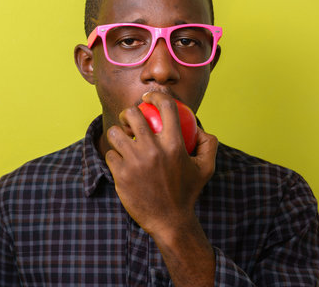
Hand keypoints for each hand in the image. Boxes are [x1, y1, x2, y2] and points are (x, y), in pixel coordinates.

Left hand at [105, 91, 217, 236]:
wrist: (169, 222)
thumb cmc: (187, 192)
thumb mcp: (205, 168)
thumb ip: (208, 144)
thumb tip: (200, 126)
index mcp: (174, 145)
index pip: (166, 108)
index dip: (155, 96)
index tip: (148, 97)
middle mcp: (154, 150)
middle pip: (132, 114)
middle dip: (128, 112)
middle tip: (129, 120)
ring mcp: (135, 162)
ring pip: (115, 133)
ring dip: (118, 134)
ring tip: (122, 139)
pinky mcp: (121, 174)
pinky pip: (111, 155)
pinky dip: (115, 157)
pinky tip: (121, 162)